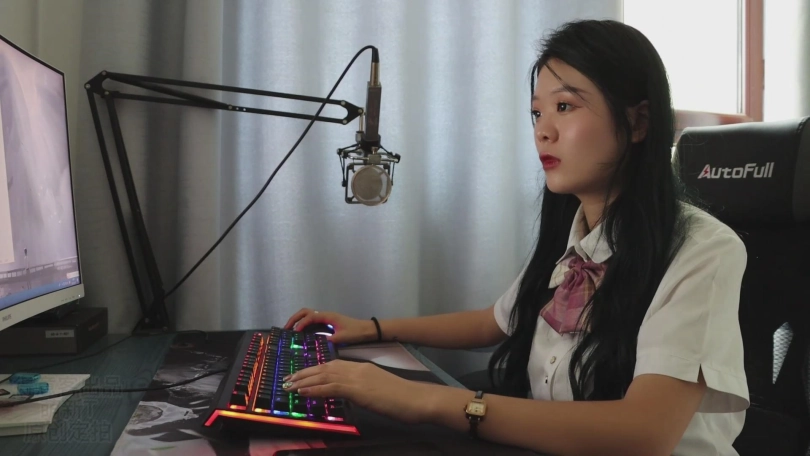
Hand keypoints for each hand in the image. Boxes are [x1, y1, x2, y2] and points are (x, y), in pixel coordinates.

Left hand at [282, 360, 435, 423]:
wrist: (416, 398)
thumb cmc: (402, 398)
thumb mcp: (378, 389)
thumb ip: (363, 389)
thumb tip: (352, 394)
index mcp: (362, 368)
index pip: (333, 366)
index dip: (315, 370)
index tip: (301, 375)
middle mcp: (357, 369)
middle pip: (325, 368)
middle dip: (304, 373)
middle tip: (288, 379)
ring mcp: (357, 378)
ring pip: (324, 376)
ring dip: (304, 380)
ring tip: (289, 385)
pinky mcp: (358, 389)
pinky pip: (331, 387)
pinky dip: (315, 389)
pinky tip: (303, 392)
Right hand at [284, 308, 376, 344]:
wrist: (366, 329)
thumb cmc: (355, 332)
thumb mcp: (341, 337)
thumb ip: (328, 339)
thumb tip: (315, 343)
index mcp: (327, 316)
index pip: (310, 317)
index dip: (301, 323)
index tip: (294, 332)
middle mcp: (325, 315)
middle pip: (305, 312)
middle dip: (294, 318)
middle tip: (286, 328)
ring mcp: (326, 317)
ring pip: (308, 314)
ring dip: (298, 320)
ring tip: (290, 329)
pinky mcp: (327, 322)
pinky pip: (312, 320)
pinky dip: (304, 323)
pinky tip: (301, 332)